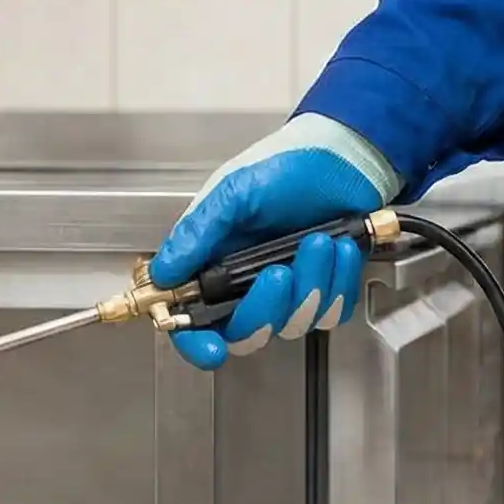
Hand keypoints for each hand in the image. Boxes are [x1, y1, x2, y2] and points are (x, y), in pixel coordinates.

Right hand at [151, 114, 400, 369]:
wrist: (341, 154)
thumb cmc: (285, 166)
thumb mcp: (232, 194)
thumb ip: (196, 235)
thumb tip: (162, 274)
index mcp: (213, 264)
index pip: (193, 320)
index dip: (196, 341)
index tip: (210, 348)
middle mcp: (246, 286)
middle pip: (245, 333)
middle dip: (266, 308)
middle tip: (280, 271)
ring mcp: (287, 292)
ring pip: (294, 324)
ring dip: (310, 283)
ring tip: (318, 241)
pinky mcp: (325, 289)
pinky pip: (331, 311)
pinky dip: (337, 280)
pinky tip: (338, 248)